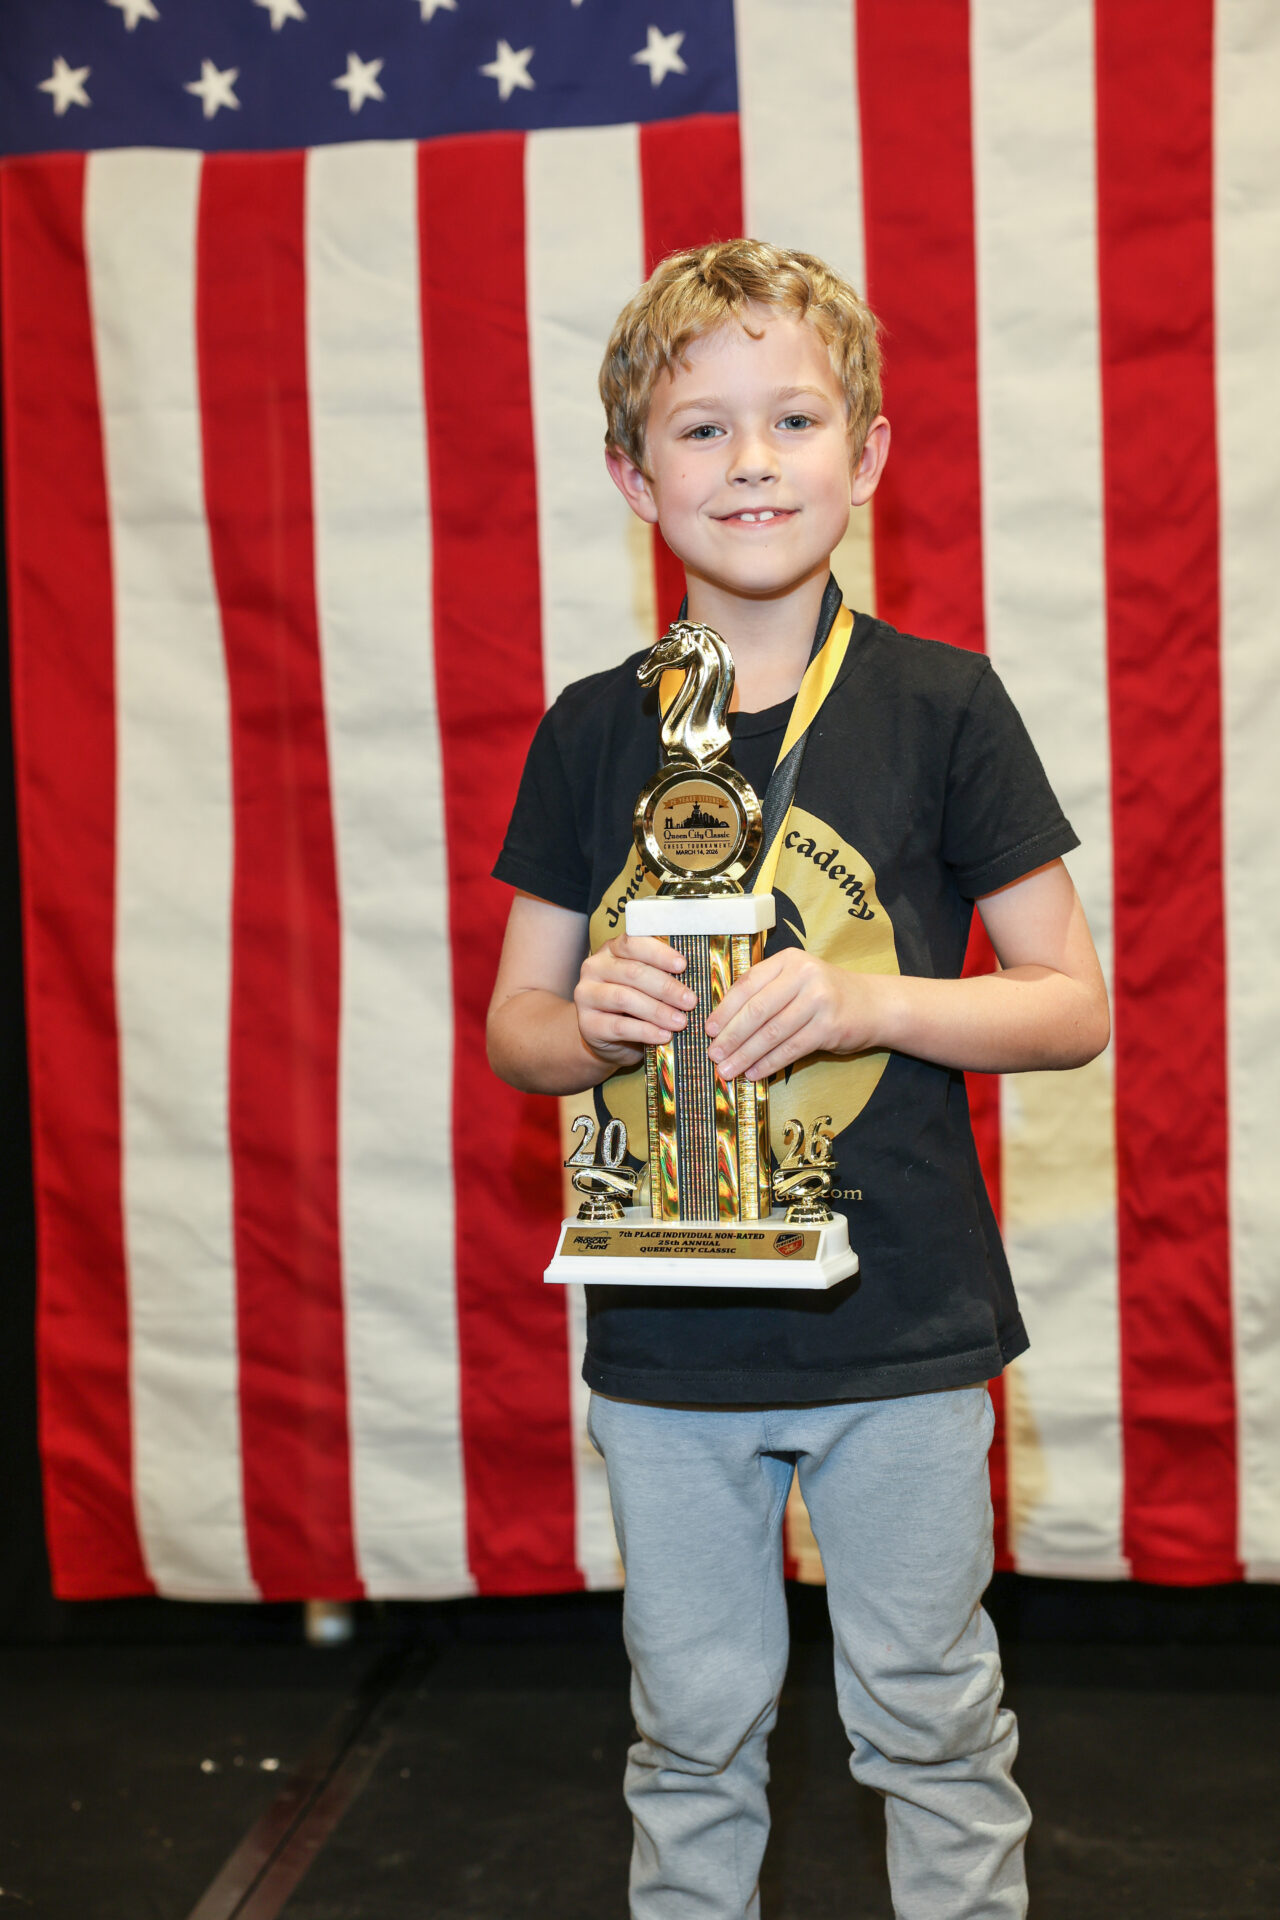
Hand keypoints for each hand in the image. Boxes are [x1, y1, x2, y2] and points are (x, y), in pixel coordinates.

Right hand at [574, 933, 697, 1069]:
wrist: (608, 1036)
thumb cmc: (635, 1003)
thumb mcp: (646, 982)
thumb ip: (662, 972)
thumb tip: (697, 973)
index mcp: (611, 950)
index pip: (632, 943)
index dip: (659, 954)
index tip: (683, 965)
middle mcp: (594, 968)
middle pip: (632, 972)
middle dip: (666, 987)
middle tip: (690, 1001)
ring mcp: (586, 996)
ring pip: (625, 998)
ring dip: (658, 1011)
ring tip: (681, 1022)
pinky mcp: (587, 1024)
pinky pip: (619, 1026)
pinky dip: (645, 1032)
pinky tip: (664, 1036)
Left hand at [705, 950, 884, 1081]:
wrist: (873, 1005)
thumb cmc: (826, 995)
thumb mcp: (796, 981)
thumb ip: (766, 992)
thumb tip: (723, 1023)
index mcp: (788, 960)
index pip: (747, 984)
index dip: (725, 1009)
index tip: (708, 1029)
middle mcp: (803, 975)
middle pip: (756, 1010)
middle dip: (731, 1036)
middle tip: (713, 1055)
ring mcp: (818, 1000)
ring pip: (771, 1033)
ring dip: (745, 1055)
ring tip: (727, 1070)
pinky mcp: (828, 1026)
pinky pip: (790, 1049)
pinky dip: (768, 1064)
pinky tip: (753, 1073)